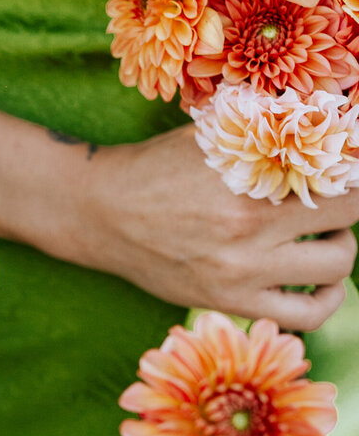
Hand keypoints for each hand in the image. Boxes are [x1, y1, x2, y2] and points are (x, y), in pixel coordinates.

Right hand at [67, 123, 358, 328]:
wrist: (101, 213)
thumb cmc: (159, 166)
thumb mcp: (213, 134)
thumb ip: (269, 128)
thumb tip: (330, 119)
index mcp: (249, 177)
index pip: (340, 175)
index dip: (353, 170)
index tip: (347, 167)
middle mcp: (250, 229)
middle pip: (348, 219)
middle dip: (350, 206)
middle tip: (334, 198)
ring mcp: (241, 272)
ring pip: (336, 268)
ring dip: (341, 247)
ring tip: (325, 236)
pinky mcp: (230, 302)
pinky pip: (305, 316)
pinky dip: (326, 299)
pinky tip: (321, 282)